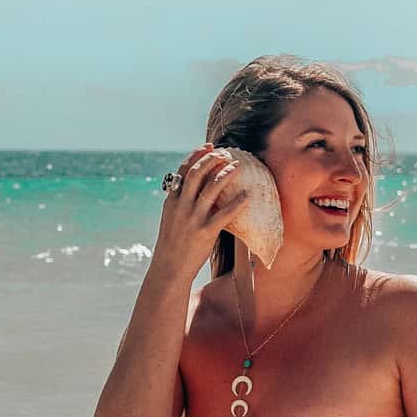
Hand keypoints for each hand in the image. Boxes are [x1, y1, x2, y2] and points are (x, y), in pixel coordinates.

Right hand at [152, 146, 246, 280]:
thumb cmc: (172, 245)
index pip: (182, 170)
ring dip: (226, 174)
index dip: (196, 155)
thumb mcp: (170, 220)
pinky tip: (248, 195)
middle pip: (196, 173)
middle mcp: (181, 206)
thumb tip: (195, 190)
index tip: (208, 147)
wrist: (169, 269)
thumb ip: (180, 203)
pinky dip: (238, 202)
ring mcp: (193, 218)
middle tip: (224, 153)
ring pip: (211, 188)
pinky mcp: (205, 232)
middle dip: (211, 159)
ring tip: (237, 166)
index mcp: (171, 201)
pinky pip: (225, 214)